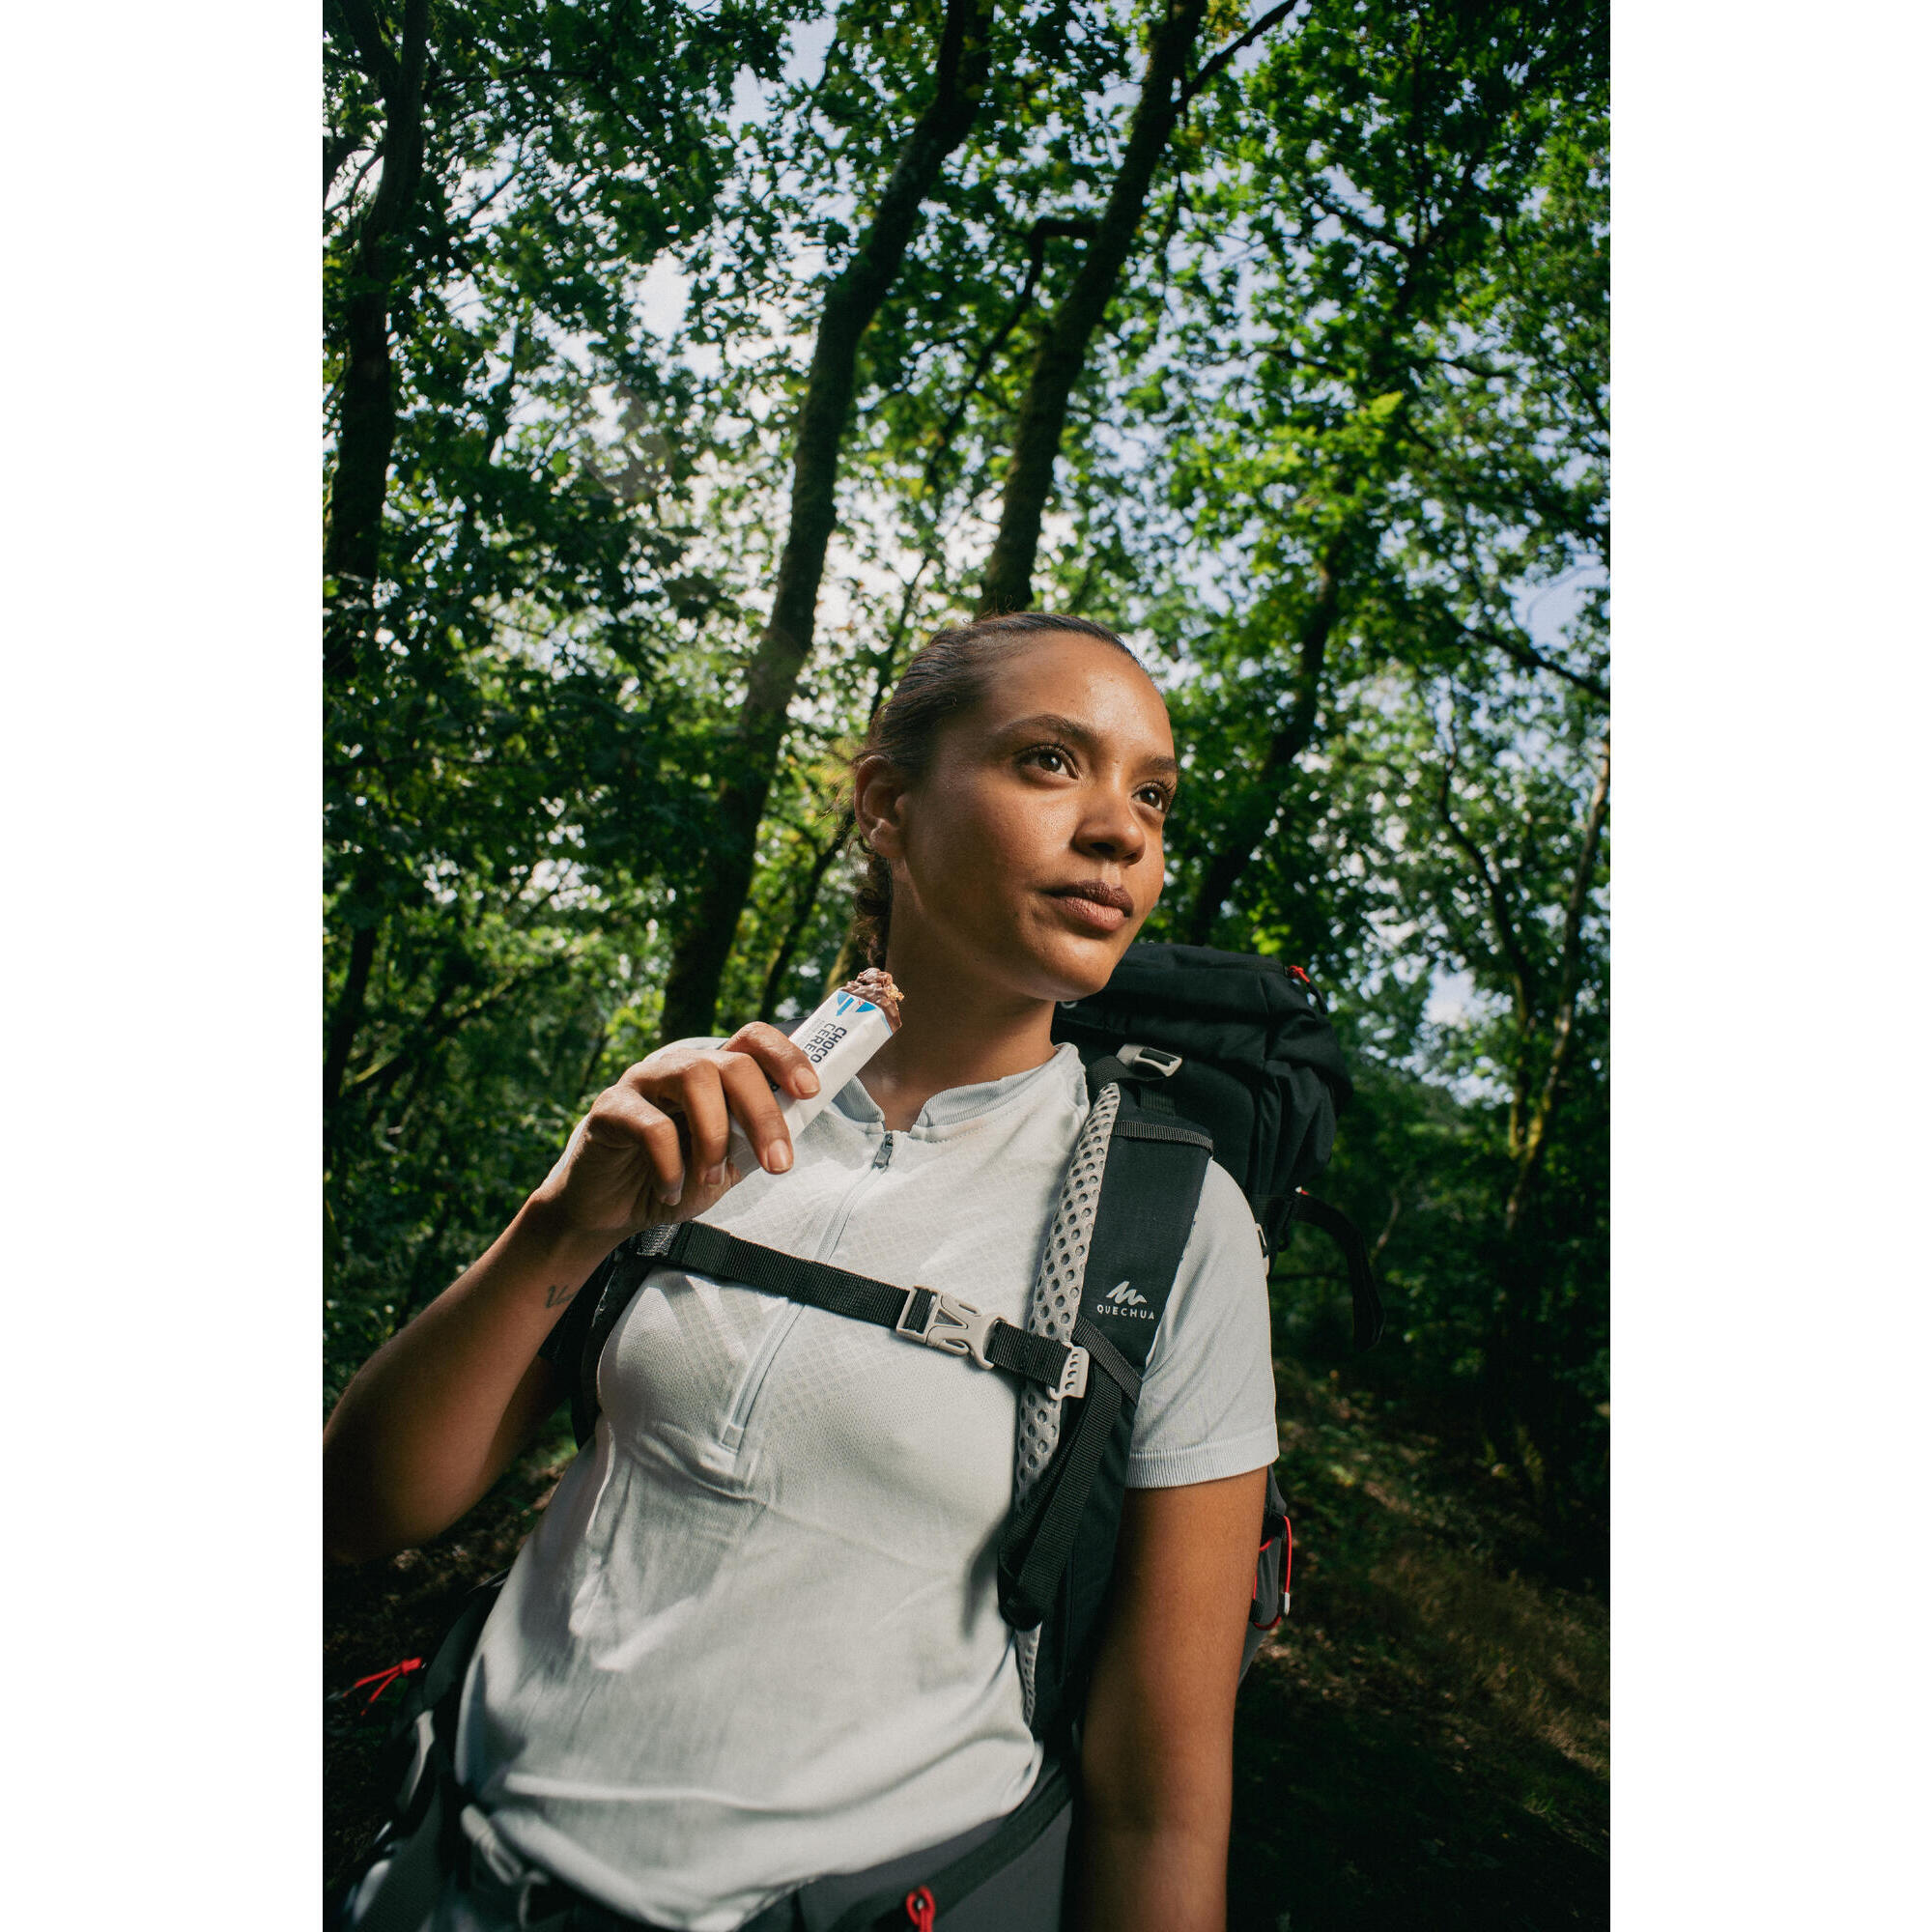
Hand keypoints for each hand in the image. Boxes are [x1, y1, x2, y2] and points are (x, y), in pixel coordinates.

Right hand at [529, 1024, 820, 1241]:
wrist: (611, 1212)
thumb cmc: (675, 1179)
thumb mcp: (729, 1162)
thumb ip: (756, 1138)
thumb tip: (802, 1117)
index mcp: (713, 1075)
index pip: (753, 1039)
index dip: (786, 1056)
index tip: (810, 1092)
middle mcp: (679, 1067)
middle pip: (733, 1062)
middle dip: (763, 1113)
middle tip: (778, 1164)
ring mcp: (642, 1082)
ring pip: (694, 1077)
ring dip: (715, 1135)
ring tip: (712, 1178)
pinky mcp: (610, 1108)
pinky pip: (651, 1125)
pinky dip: (670, 1165)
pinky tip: (669, 1191)